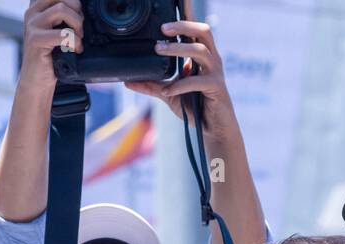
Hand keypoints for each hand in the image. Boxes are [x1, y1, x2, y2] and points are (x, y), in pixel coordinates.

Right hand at [20, 0, 83, 88]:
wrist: (37, 82)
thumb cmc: (50, 57)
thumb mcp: (57, 31)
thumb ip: (64, 16)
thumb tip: (82, 7)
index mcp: (37, 8)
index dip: (75, 3)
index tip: (79, 17)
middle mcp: (32, 13)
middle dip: (77, 11)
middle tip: (80, 29)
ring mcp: (32, 26)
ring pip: (61, 10)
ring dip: (77, 24)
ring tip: (78, 38)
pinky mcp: (35, 40)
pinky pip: (63, 33)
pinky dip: (75, 41)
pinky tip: (76, 50)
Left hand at [124, 13, 238, 143]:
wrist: (212, 131)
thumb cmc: (195, 108)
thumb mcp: (168, 94)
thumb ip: (151, 85)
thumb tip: (128, 80)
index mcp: (201, 56)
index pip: (194, 30)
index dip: (187, 14)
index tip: (178, 1)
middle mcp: (211, 60)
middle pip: (203, 31)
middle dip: (184, 26)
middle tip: (163, 28)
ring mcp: (215, 72)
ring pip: (201, 50)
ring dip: (179, 49)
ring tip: (159, 50)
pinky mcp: (216, 87)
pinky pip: (198, 80)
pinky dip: (180, 85)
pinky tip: (168, 90)